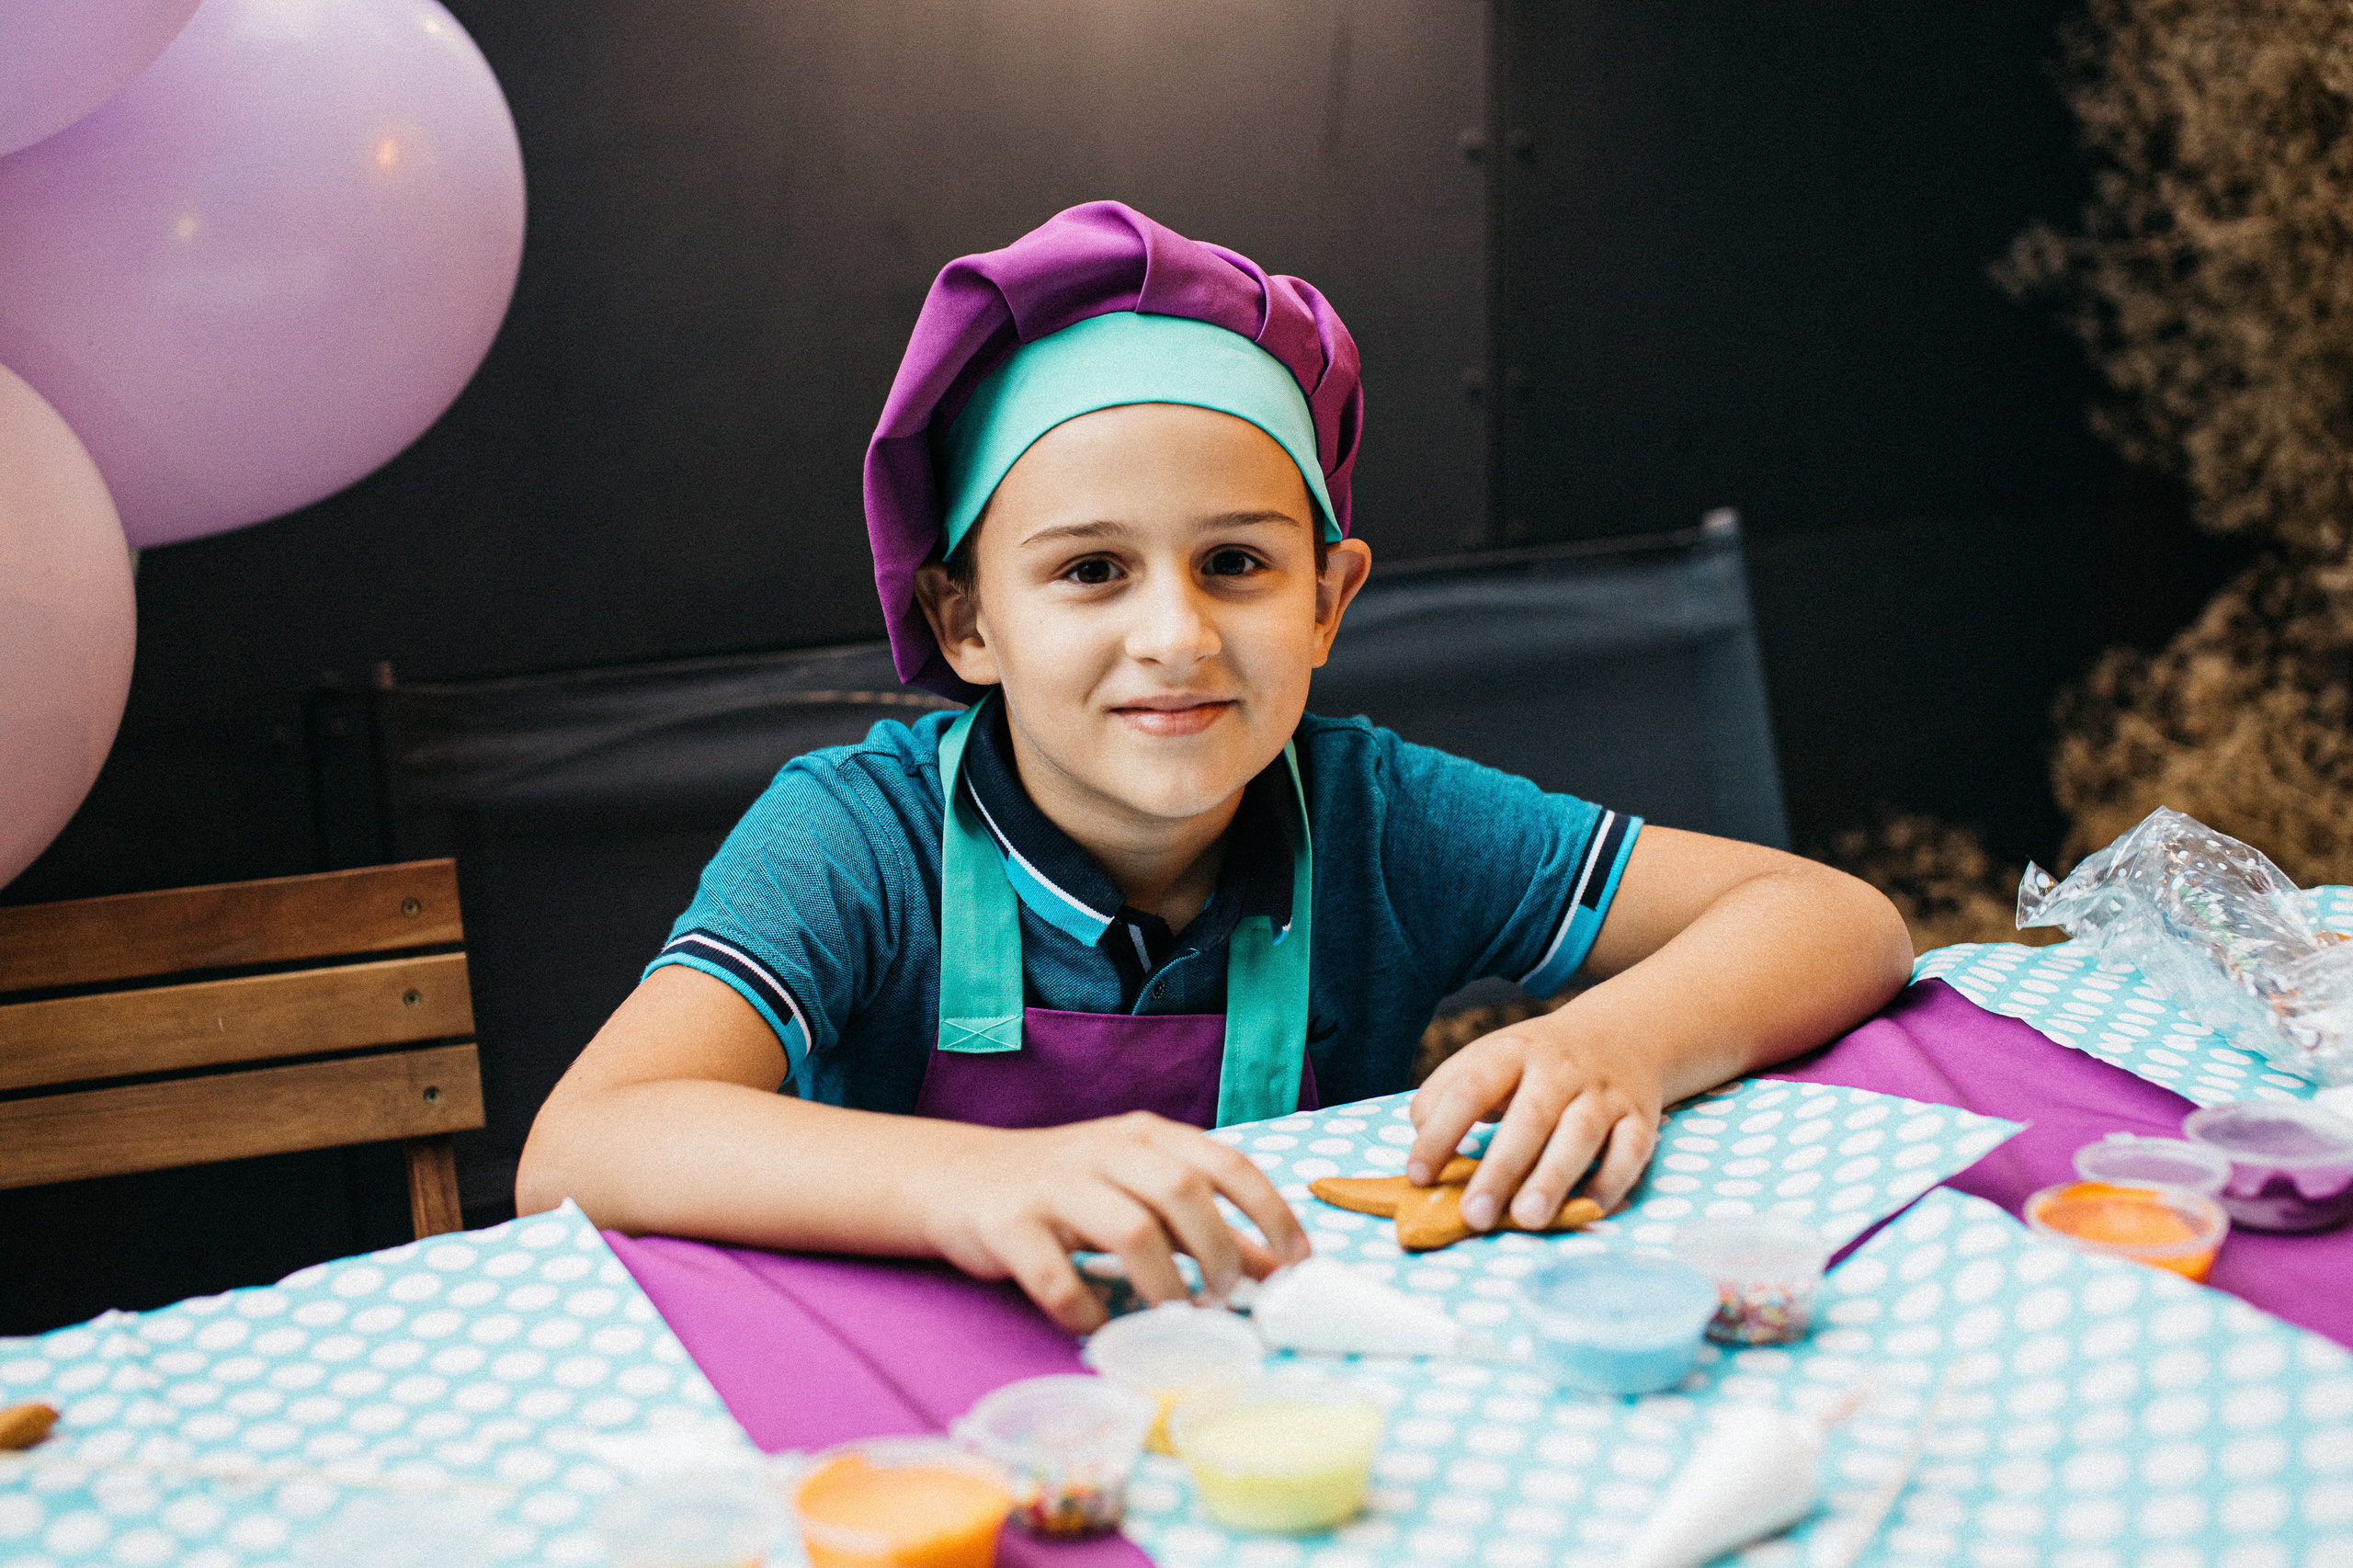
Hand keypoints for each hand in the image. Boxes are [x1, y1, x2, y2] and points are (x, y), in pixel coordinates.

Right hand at [907, 1111, 1312, 1331]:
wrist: (958, 1179)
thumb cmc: (1069, 1190)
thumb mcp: (1141, 1194)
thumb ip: (1205, 1227)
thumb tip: (1278, 1268)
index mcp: (1145, 1136)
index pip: (1224, 1161)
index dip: (1269, 1211)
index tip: (1297, 1260)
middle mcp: (1105, 1151)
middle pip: (1183, 1191)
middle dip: (1219, 1251)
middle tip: (1226, 1298)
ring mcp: (1054, 1185)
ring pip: (1129, 1230)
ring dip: (1165, 1285)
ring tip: (1176, 1317)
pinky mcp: (1009, 1225)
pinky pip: (1057, 1276)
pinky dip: (1085, 1308)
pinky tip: (1096, 1322)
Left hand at [1404, 1010, 1663, 1231]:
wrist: (1623, 1033)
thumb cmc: (1535, 1063)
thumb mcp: (1488, 1059)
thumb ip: (1447, 1094)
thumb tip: (1422, 1141)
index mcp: (1511, 1051)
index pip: (1470, 1088)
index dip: (1442, 1132)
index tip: (1418, 1176)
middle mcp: (1560, 1069)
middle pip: (1529, 1117)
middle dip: (1500, 1169)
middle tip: (1474, 1214)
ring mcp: (1603, 1093)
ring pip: (1581, 1134)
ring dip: (1553, 1178)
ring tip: (1526, 1219)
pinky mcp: (1640, 1118)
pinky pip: (1631, 1151)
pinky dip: (1611, 1182)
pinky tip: (1586, 1211)